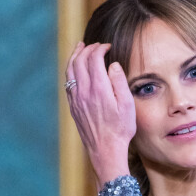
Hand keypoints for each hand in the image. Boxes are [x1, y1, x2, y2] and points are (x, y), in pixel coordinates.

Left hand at [65, 41, 135, 189]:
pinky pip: (68, 82)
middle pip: (80, 60)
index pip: (94, 58)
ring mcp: (76, 99)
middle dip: (87, 48)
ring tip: (80, 47)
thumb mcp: (127, 106)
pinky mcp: (73, 106)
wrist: (105, 150)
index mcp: (99, 89)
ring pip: (70, 70)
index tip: (107, 47)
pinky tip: (75, 68)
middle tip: (96, 46)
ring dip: (75, 55)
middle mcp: (84, 91)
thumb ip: (119, 82)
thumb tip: (112, 64)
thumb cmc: (120, 130)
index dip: (100, 48)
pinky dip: (70, 69)